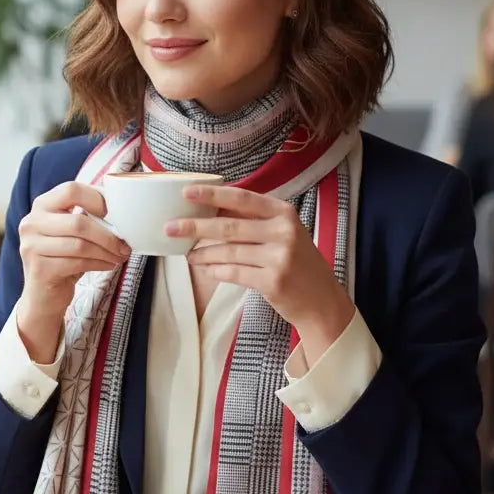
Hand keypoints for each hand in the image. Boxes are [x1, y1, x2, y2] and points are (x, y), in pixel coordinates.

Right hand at [16, 181, 130, 361]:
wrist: (43, 296)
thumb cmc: (63, 258)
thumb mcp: (71, 232)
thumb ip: (87, 215)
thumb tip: (123, 208)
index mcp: (42, 205)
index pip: (71, 189)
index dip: (97, 199)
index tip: (114, 214)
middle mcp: (31, 223)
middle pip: (78, 222)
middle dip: (107, 235)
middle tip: (125, 244)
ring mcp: (31, 246)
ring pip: (80, 245)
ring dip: (106, 251)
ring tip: (119, 256)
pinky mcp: (39, 269)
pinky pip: (77, 263)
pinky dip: (99, 264)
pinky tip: (108, 265)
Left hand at [167, 184, 353, 360]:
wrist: (322, 300)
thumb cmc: (297, 263)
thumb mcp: (284, 233)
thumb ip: (254, 221)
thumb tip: (210, 209)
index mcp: (284, 213)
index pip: (242, 198)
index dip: (212, 194)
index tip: (186, 192)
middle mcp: (284, 231)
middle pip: (229, 225)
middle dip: (195, 226)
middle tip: (171, 227)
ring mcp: (279, 257)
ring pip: (228, 251)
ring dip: (203, 253)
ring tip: (187, 254)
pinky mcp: (273, 281)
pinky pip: (234, 273)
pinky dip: (216, 271)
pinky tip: (206, 269)